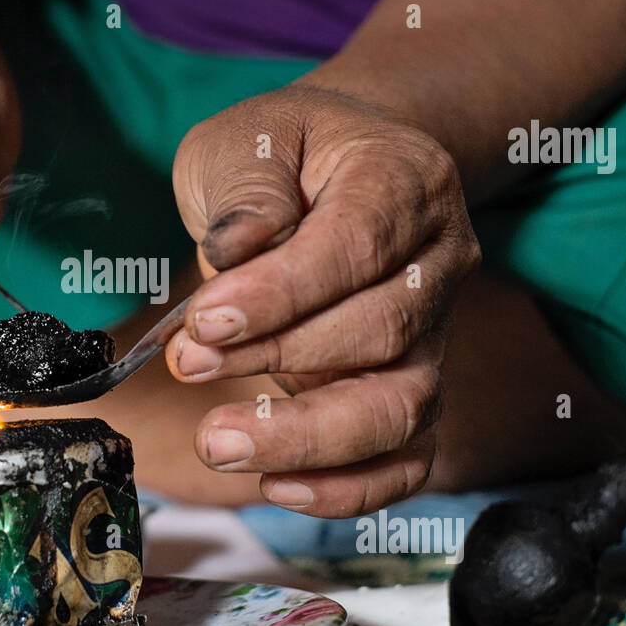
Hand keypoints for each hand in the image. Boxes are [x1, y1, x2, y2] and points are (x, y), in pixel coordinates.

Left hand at [168, 84, 480, 516]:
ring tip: (220, 443)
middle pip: (380, 331)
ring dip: (306, 436)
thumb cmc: (288, 155)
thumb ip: (245, 189)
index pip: (356, 246)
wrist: (341, 169)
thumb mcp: (247, 138)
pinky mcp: (412, 385)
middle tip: (186, 363)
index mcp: (404, 181)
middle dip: (275, 358)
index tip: (207, 319)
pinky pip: (407, 456)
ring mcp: (434, 331)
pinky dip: (351, 486)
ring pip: (400, 406)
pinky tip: (280, 488)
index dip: (283, 292)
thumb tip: (236, 252)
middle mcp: (439, 260)